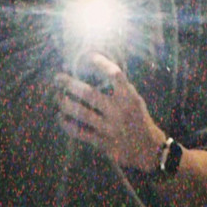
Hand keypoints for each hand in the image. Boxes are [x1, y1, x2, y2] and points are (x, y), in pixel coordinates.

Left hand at [54, 52, 163, 171]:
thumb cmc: (138, 120)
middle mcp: (119, 111)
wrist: (149, 150)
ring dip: (65, 103)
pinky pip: (80, 132)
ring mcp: (110, 128)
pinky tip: (61, 118)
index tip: (88, 56)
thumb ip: (119, 88)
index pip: (115, 75)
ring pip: (81, 113)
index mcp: (130, 98)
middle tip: (58, 78)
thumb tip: (95, 70)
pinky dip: (67, 124)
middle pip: (89, 94)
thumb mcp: (135, 101)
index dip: (101, 63)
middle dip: (69, 84)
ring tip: (58, 97)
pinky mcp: (103, 143)